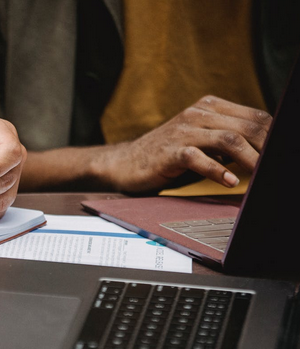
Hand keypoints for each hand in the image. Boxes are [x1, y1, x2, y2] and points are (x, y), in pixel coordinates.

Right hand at [103, 95, 271, 192]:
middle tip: (276, 166)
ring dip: (250, 159)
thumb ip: (226, 139)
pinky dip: (219, 171)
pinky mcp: (170, 151)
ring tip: (260, 174)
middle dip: (266, 148)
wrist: (125, 162)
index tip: (282, 153)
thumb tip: (261, 152)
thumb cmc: (165, 154)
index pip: (255, 116)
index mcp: (208, 107)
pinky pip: (200, 158)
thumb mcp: (199, 139)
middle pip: (246, 127)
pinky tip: (230, 182)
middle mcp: (197, 114)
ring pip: (229, 140)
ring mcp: (183, 131)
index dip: (273, 134)